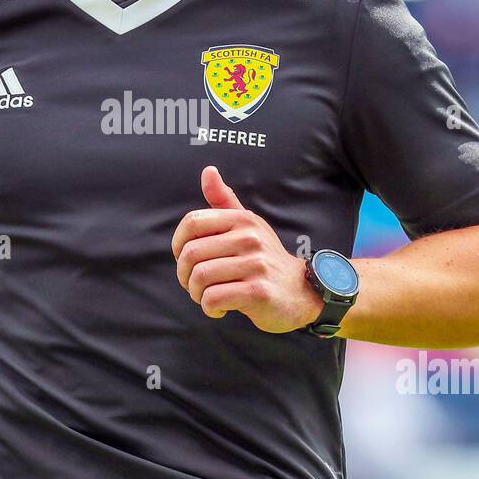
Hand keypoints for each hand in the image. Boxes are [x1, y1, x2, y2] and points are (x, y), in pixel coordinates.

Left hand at [171, 166, 324, 331]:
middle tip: (194, 285)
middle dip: (184, 275)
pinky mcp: (258, 291)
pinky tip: (219, 309)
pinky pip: (214, 298)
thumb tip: (208, 170)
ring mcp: (256, 264)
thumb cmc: (264, 259)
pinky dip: (209, 307)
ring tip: (206, 297)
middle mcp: (250, 238)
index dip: (178, 244)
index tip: (185, 259)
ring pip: (200, 277)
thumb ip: (224, 201)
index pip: (192, 222)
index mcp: (243, 220)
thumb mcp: (247, 226)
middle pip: (192, 254)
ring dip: (196, 293)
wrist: (300, 292)